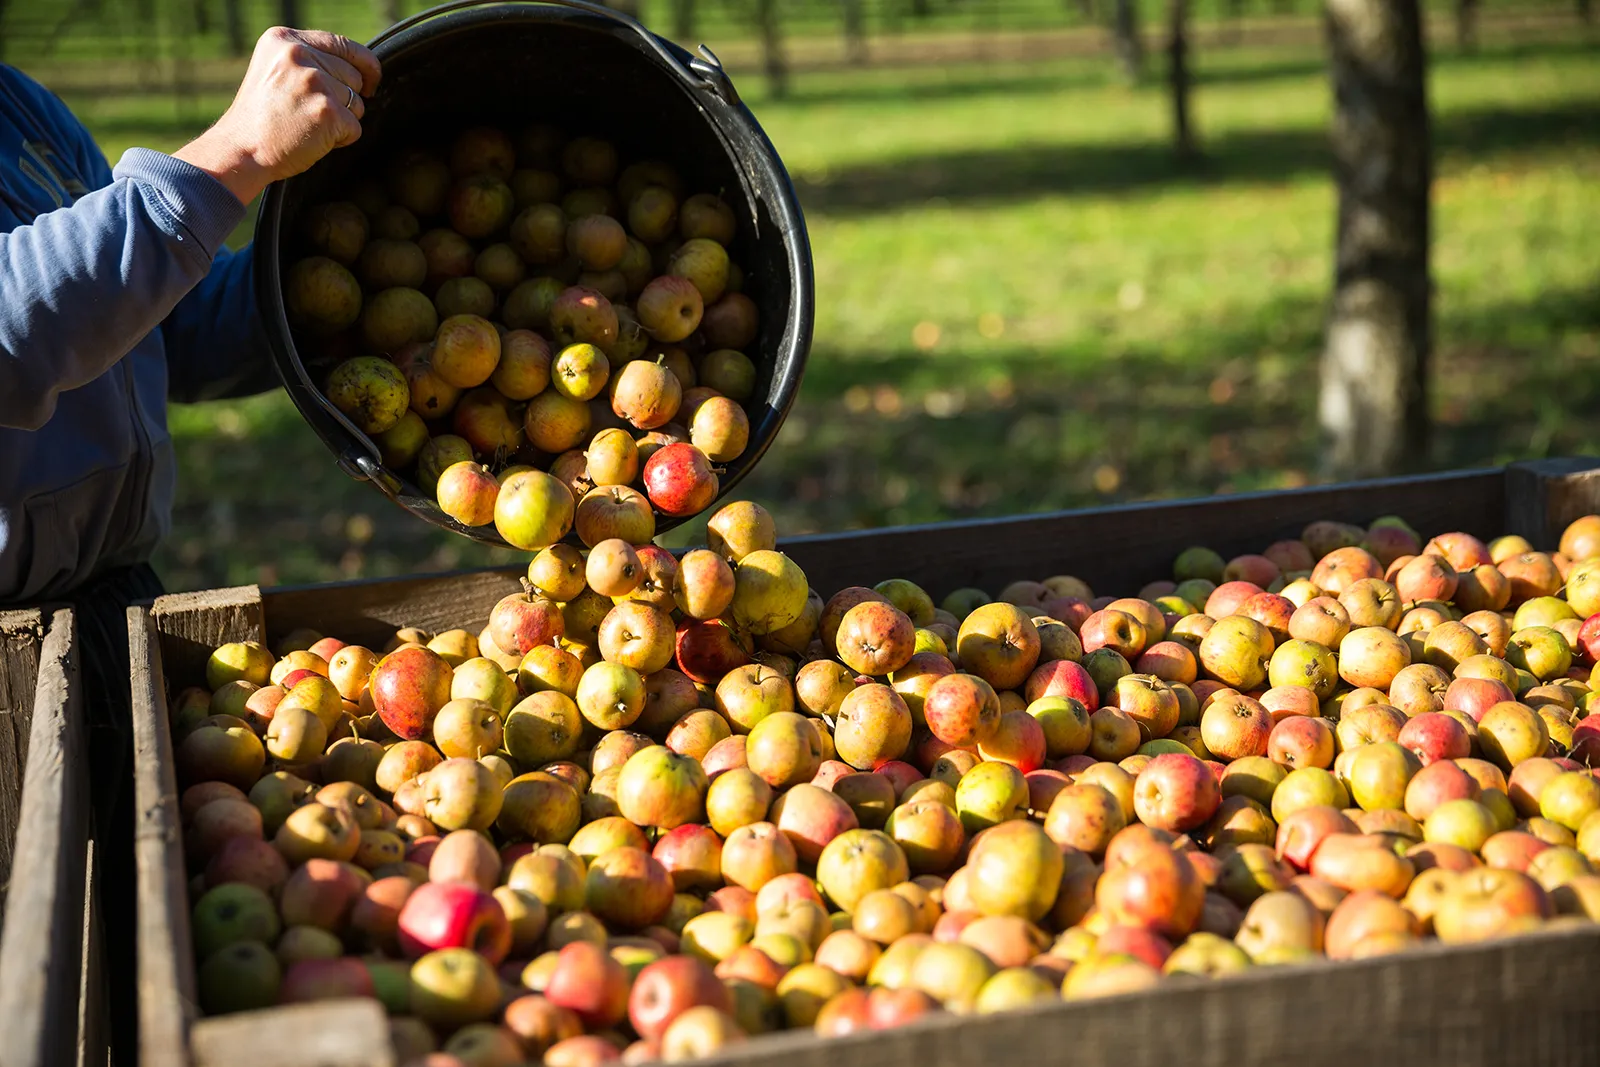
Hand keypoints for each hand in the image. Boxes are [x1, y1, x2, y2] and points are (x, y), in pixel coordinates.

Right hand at [175, 27, 381, 204]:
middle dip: (345, 99)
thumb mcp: (276, 71)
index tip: (370, 81)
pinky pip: (354, 128)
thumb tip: (360, 69)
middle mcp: (299, 55)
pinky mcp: (328, 111)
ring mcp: (315, 82)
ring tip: (307, 125)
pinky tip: (313, 139)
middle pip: (354, 77)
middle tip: (310, 114)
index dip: (365, 64)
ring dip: (342, 120)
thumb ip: (310, 61)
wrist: (241, 150)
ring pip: (358, 103)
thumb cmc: (261, 118)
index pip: (343, 44)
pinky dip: (341, 139)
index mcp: (284, 40)